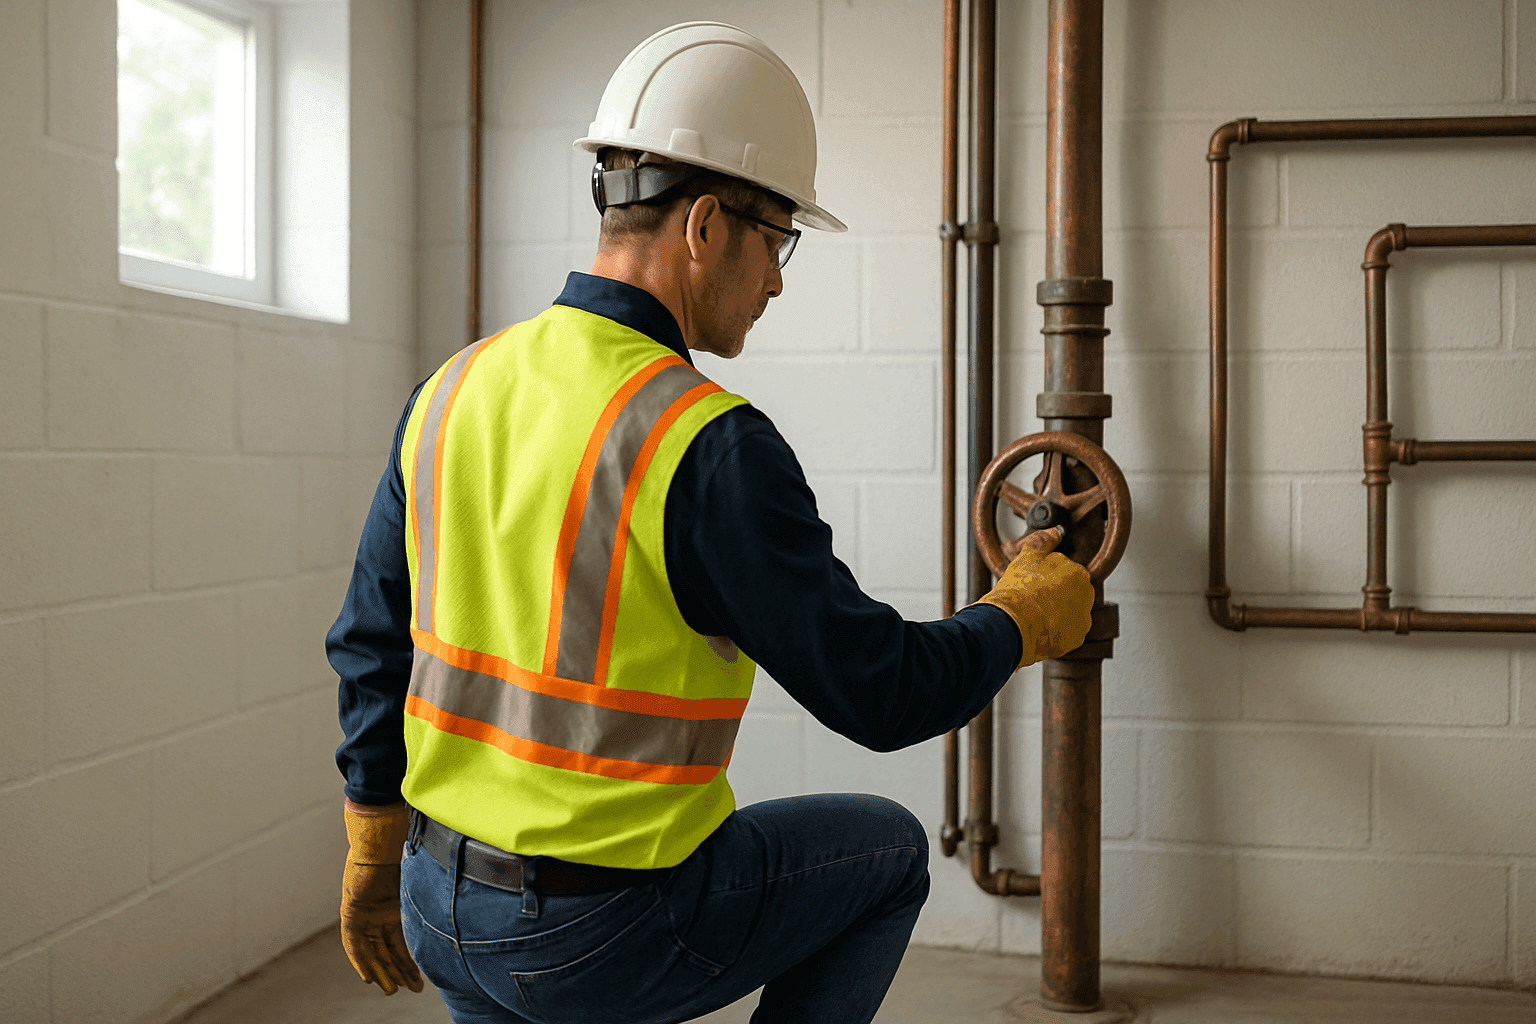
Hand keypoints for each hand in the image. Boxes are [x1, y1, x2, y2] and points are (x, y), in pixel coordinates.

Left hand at [340, 800, 423, 994]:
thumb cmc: (409, 853)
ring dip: (383, 971)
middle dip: (402, 971)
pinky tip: (369, 977)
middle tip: (413, 988)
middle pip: (390, 949)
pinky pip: (354, 944)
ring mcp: (366, 913)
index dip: (412, 960)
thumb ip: (440, 895)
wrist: (385, 840)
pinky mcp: (352, 912)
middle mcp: (381, 913)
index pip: (404, 940)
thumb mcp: (427, 881)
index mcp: (398, 906)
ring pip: (373, 951)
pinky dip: (361, 961)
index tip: (422, 977)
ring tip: (393, 990)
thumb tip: (478, 896)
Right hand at [971, 526, 1093, 667]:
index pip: (1066, 572)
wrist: (1013, 624)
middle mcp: (1087, 595)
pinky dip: (1056, 630)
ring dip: (1057, 612)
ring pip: (1070, 612)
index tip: (1035, 583)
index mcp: (1079, 573)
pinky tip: (1040, 627)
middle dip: (1055, 595)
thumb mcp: (1029, 556)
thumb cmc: (1020, 590)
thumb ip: (1044, 540)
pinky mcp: (1076, 638)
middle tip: (1034, 598)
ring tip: (1035, 614)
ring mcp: (1083, 618)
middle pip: (1071, 592)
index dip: (1048, 577)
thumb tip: (1055, 531)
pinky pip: (1067, 631)